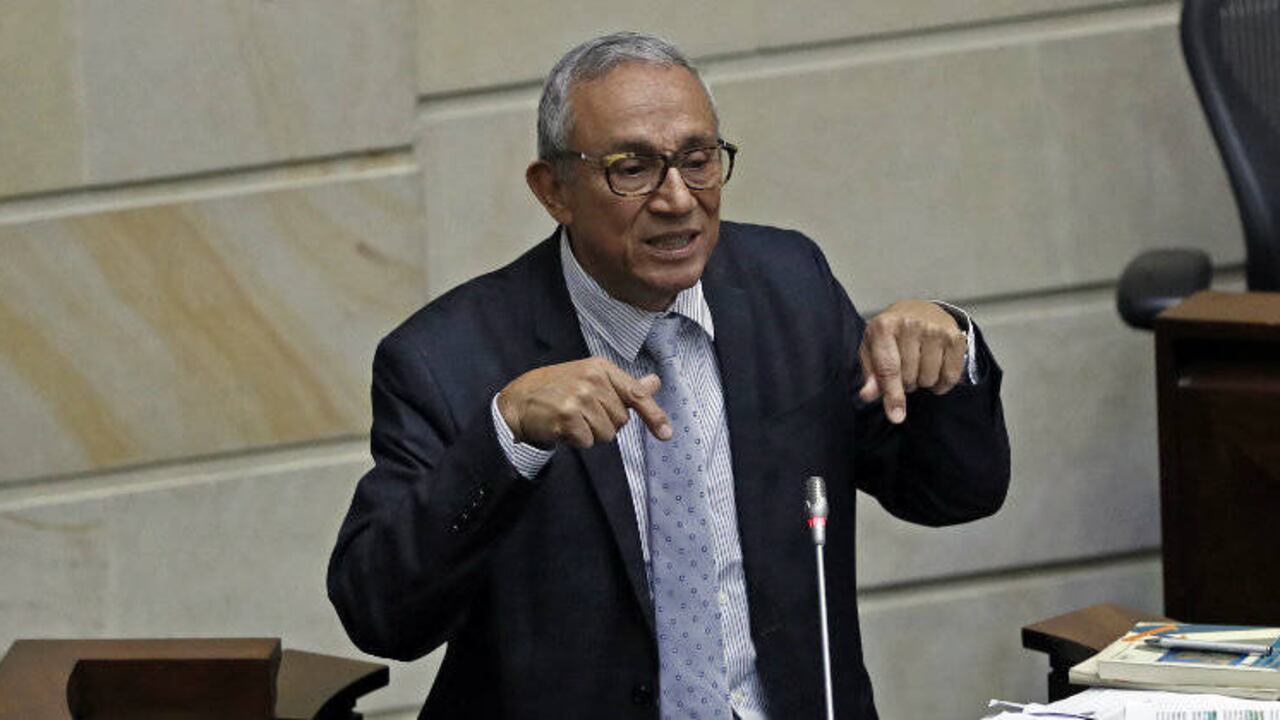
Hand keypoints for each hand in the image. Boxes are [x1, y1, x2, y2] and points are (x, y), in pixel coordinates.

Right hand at [497, 357, 672, 448]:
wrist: (518, 400)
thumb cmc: (558, 388)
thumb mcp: (591, 378)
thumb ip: (625, 385)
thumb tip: (655, 383)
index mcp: (601, 368)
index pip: (636, 394)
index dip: (654, 415)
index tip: (667, 434)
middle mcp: (592, 380)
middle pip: (621, 421)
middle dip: (605, 423)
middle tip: (582, 413)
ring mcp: (579, 397)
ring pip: (606, 434)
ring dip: (591, 434)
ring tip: (572, 420)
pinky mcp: (567, 416)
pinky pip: (588, 442)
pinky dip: (577, 441)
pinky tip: (563, 428)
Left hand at [857, 299, 967, 423]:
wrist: (917, 310)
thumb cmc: (890, 335)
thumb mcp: (872, 351)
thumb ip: (870, 375)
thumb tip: (868, 395)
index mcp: (883, 327)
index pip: (889, 368)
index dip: (892, 395)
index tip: (896, 416)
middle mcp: (910, 325)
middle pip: (909, 378)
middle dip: (905, 383)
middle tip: (904, 369)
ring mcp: (935, 329)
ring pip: (930, 379)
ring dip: (923, 382)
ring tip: (918, 366)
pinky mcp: (955, 336)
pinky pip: (950, 377)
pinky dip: (942, 383)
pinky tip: (935, 370)